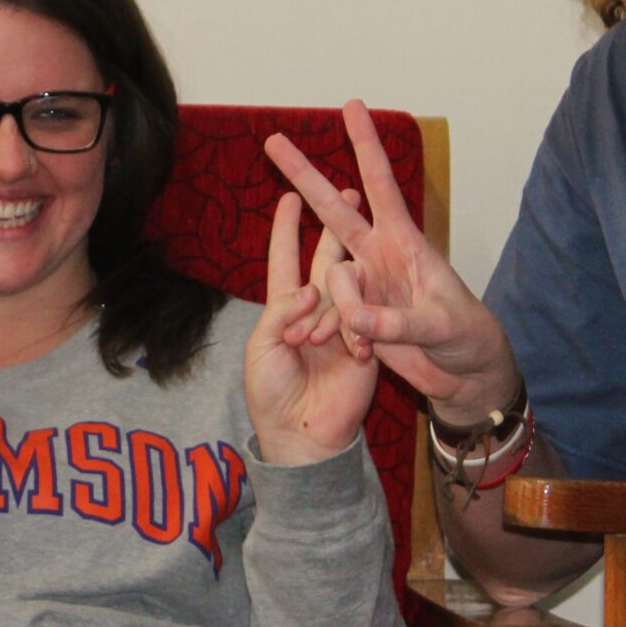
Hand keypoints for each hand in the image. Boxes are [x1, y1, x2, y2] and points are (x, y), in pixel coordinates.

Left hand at [243, 191, 379, 464]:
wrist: (300, 433)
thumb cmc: (271, 392)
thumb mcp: (262, 349)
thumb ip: (279, 313)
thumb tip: (307, 289)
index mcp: (283, 308)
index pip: (283, 259)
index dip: (285, 229)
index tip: (289, 197)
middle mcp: (314, 310)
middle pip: (325, 260)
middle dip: (332, 229)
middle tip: (347, 192)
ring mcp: (341, 325)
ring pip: (345, 290)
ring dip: (334, 304)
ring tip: (322, 336)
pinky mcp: (364, 345)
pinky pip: (362, 322)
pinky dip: (353, 332)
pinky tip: (351, 348)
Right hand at [264, 102, 517, 424]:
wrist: (462, 373)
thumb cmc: (465, 336)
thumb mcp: (439, 327)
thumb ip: (397, 322)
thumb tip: (354, 317)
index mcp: (404, 242)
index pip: (380, 184)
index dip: (366, 145)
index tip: (352, 106)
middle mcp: (378, 255)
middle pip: (333, 209)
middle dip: (304, 175)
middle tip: (273, 141)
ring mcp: (364, 283)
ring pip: (328, 276)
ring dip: (335, 309)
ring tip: (363, 343)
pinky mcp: (354, 313)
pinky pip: (330, 314)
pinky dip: (338, 332)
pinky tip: (359, 352)